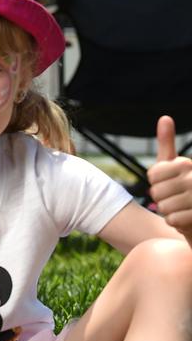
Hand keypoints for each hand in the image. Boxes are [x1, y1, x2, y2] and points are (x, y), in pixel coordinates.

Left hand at [148, 115, 191, 240]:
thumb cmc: (184, 188)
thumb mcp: (174, 165)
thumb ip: (167, 144)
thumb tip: (164, 117)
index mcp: (186, 164)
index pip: (152, 175)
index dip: (156, 183)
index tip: (169, 183)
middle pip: (156, 192)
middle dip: (162, 199)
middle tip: (176, 198)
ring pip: (164, 208)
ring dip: (169, 212)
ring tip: (182, 207)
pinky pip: (172, 220)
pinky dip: (176, 222)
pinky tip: (185, 219)